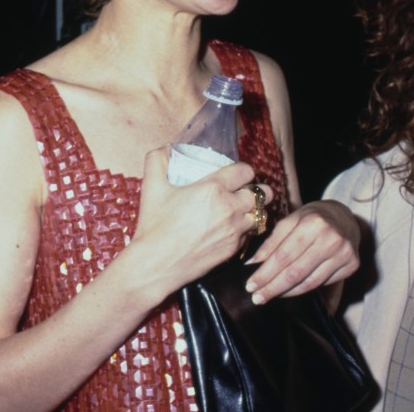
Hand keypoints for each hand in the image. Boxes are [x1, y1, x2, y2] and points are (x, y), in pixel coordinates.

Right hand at [131, 148, 274, 296]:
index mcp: (213, 188)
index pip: (245, 171)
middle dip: (257, 189)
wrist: (157, 264)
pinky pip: (249, 235)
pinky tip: (231, 228)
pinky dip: (244, 230)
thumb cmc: (154, 226)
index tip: (237, 174)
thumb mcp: (151, 186)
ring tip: (243, 209)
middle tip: (245, 190)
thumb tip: (167, 148)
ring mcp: (234, 231)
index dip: (244, 170)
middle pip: (262, 193)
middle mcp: (229, 208)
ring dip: (254, 210)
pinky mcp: (233, 250)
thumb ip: (157, 160)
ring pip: (260, 215)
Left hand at [243, 200, 359, 303]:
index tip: (250, 285)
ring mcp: (344, 253)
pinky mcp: (352, 265)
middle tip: (257, 298)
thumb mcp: (290, 221)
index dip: (265, 273)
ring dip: (287, 292)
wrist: (344, 216)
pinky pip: (323, 284)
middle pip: (296, 272)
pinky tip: (290, 292)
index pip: (283, 256)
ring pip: (310, 282)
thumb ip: (272, 242)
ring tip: (270, 296)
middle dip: (273, 288)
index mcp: (312, 223)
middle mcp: (331, 238)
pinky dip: (304, 290)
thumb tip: (252, 264)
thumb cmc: (312, 217)